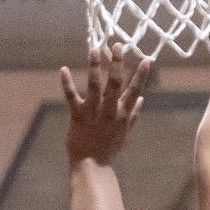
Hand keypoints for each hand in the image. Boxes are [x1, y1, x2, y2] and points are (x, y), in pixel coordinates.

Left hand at [62, 43, 151, 164]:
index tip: (146, 59)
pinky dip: (66, 83)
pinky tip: (63, 69)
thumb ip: (133, 114)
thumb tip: (143, 99)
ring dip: (95, 67)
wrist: (91, 164)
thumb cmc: (108, 147)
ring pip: (95, 86)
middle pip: (115, 83)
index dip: (141, 75)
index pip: (135, 90)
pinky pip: (71, 97)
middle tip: (117, 45)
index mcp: (122, 114)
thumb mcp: (124, 132)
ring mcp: (93, 112)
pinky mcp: (77, 116)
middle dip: (117, 63)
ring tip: (94, 50)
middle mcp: (110, 111)